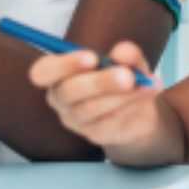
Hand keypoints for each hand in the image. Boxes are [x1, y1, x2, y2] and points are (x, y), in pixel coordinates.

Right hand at [29, 41, 161, 148]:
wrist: (139, 110)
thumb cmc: (124, 77)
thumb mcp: (130, 60)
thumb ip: (127, 54)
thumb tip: (122, 53)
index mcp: (59, 73)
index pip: (43, 72)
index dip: (63, 65)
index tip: (92, 57)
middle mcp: (60, 97)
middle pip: (68, 91)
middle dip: (99, 82)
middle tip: (127, 76)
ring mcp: (75, 119)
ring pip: (90, 108)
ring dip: (120, 95)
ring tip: (145, 84)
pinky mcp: (94, 135)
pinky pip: (107, 123)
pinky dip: (129, 107)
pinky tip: (145, 95)